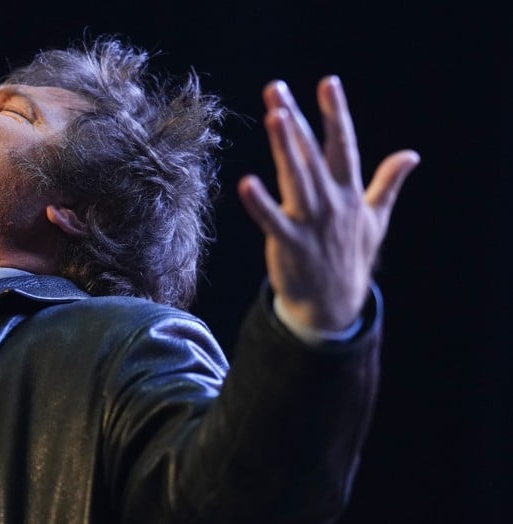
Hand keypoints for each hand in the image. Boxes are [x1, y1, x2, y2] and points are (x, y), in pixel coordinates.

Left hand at [237, 76, 419, 330]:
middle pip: (312, 153)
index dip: (336, 113)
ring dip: (284, 147)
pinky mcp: (290, 243)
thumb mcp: (377, 219)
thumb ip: (388, 183)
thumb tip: (412, 155)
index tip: (328, 83)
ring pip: (296, 177)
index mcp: (350, 192)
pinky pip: (272, 220)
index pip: (344, 145)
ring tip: (274, 116)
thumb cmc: (351, 258)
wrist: (334, 306)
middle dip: (295, 121)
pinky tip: (245, 183)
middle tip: (276, 89)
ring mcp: (312, 222)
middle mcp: (332, 202)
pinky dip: (260, 203)